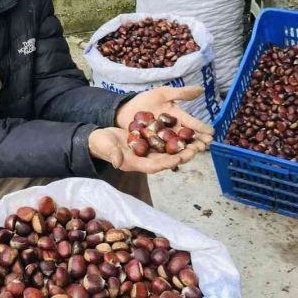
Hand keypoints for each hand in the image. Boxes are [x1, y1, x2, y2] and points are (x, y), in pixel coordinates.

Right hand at [88, 127, 203, 173]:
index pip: (154, 165)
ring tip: (198, 142)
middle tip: (197, 149)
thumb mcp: (105, 147)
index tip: (179, 158)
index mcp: (134, 163)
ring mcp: (147, 151)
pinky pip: (165, 141)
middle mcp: (144, 159)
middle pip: (166, 159)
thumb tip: (118, 162)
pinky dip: (176, 138)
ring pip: (169, 151)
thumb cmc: (100, 143)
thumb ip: (112, 154)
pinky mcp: (149, 142)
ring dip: (184, 147)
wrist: (100, 138)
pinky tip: (187, 132)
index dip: (167, 163)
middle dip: (182, 155)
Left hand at [115, 86, 214, 146]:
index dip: (201, 128)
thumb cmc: (145, 100)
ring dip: (186, 150)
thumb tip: (201, 89)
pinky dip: (169, 155)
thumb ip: (181, 93)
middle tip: (205, 146)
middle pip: (187, 138)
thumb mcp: (163, 94)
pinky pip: (161, 152)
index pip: (192, 124)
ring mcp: (163, 140)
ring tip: (194, 153)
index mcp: (178, 118)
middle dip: (197, 142)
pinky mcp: (152, 147)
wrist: (125, 109)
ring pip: (177, 147)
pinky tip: (176, 159)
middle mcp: (173, 131)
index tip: (212, 133)